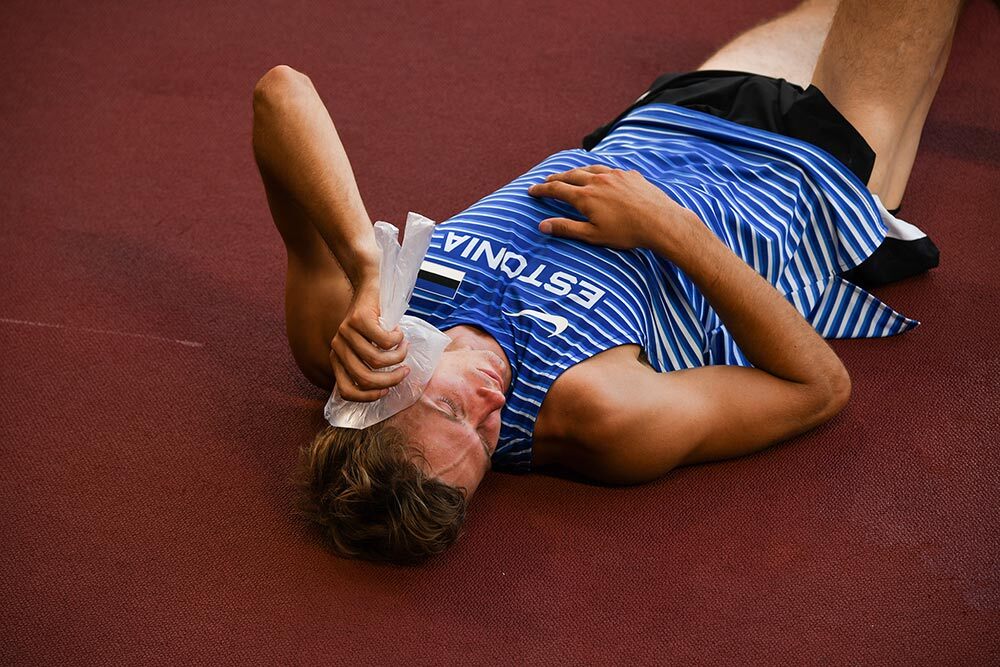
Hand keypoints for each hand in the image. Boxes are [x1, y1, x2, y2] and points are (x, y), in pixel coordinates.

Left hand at [329, 277, 410, 401]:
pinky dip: (398, 340)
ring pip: (377, 360)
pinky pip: (385, 341)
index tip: (387, 390)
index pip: (346, 391)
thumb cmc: (374, 319)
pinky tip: (399, 332)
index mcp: (337, 358)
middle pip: (364, 378)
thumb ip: (368, 365)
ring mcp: (346, 332)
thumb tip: (384, 389)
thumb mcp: (366, 345)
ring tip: (404, 347)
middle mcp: (338, 347)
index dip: (368, 396)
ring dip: (398, 357)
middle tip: (405, 371)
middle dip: (391, 380)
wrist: (370, 284)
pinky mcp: (359, 319)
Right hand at [527, 165, 684, 249]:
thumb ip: (566, 228)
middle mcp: (597, 180)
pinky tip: (600, 175)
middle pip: (570, 175)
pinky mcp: (630, 175)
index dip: (542, 189)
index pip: (557, 189)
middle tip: (547, 180)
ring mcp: (615, 175)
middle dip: (556, 178)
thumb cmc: (627, 233)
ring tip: (570, 174)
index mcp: (585, 196)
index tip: (531, 190)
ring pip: (589, 168)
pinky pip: (608, 169)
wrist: (660, 221)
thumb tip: (542, 225)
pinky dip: (598, 171)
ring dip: (576, 171)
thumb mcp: (592, 235)